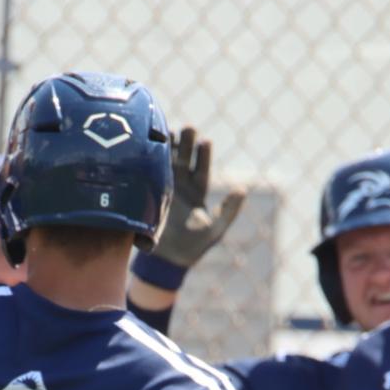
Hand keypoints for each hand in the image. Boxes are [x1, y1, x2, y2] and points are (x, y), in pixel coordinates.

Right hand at [152, 126, 244, 269]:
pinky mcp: (149, 195)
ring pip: (166, 164)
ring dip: (167, 148)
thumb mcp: (216, 229)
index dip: (203, 156)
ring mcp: (164, 190)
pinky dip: (149, 162)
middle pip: (185, 161)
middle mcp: (181, 188)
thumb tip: (242, 189)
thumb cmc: (194, 247)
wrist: (168, 261)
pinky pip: (150, 175)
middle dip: (186, 145)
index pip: (201, 170)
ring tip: (167, 131)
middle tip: (188, 128)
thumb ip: (229, 210)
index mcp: (197, 193)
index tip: (205, 142)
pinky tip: (146, 149)